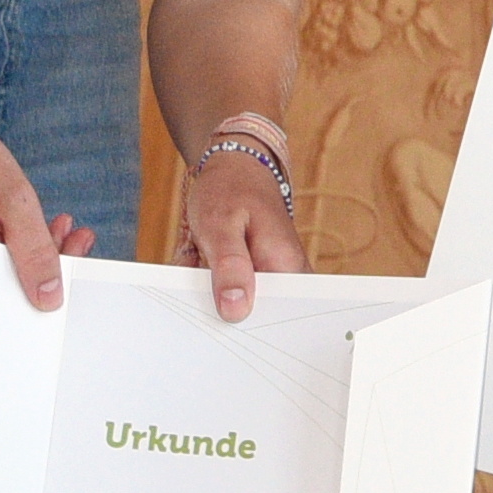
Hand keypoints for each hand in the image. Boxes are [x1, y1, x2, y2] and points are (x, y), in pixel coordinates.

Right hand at [0, 104, 88, 308]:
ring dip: (41, 249)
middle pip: (14, 284)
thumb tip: (49, 299)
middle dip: (52, 261)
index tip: (77, 253)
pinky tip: (41, 224)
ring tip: (63, 225)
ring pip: (8, 267)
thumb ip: (34, 250)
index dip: (52, 281)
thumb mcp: (13, 199)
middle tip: (80, 237)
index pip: (16, 296)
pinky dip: (20, 240)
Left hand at [175, 143, 299, 320]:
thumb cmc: (230, 190)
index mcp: (288, 268)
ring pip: (236, 305)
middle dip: (219, 301)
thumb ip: (230, 268)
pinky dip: (210, 282)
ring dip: (210, 289)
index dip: (245, 323)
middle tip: (203, 266)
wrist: (236, 169)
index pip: (278, 316)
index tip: (219, 311)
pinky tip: (205, 260)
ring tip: (203, 255)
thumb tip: (236, 311)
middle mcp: (288, 278)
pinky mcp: (258, 278)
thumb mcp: (220, 225)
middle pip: (256, 316)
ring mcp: (273, 278)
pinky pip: (230, 293)